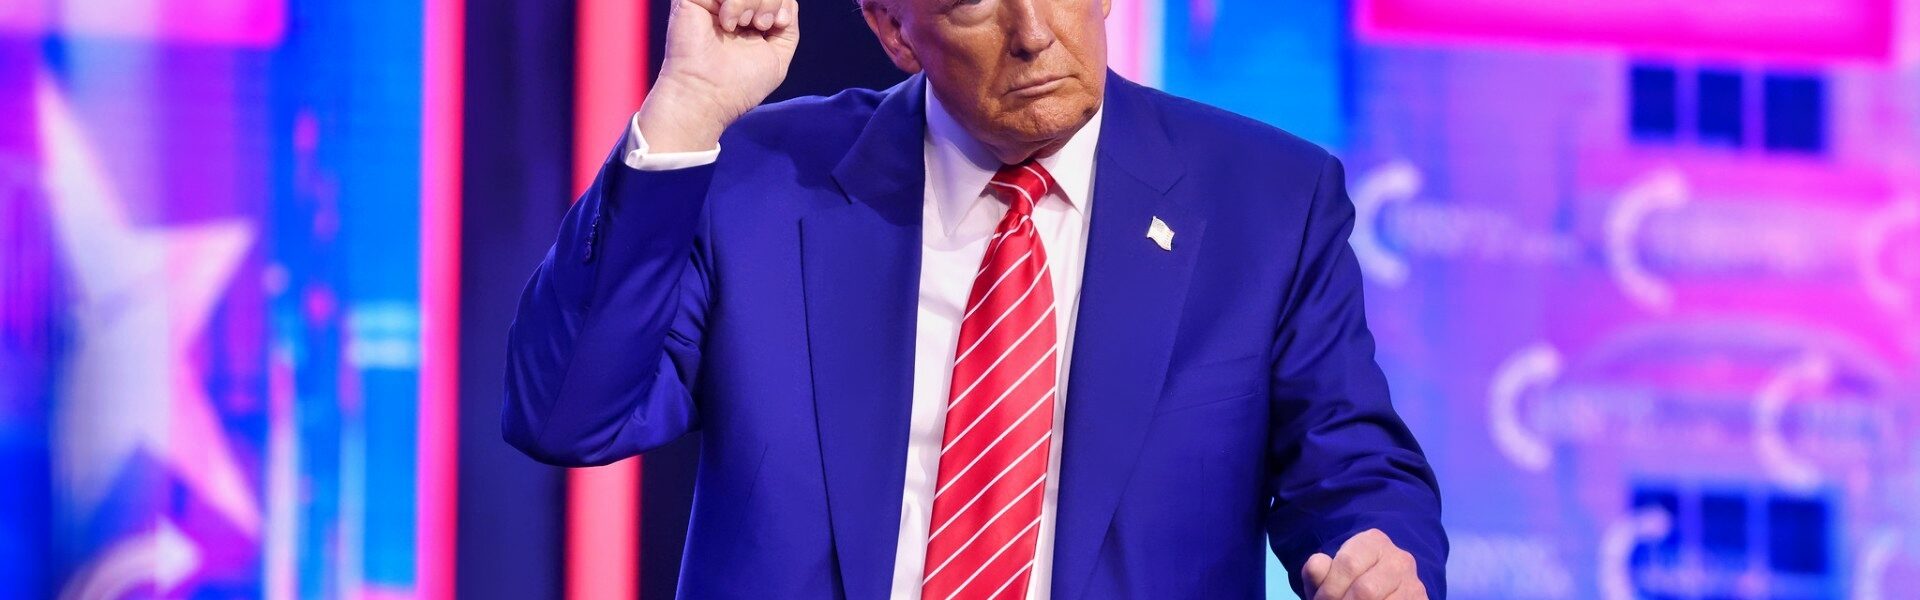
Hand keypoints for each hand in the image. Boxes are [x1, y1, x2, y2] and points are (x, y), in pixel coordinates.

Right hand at [637, 0, 800, 151]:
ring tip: (741, 26)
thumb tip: (788, 1)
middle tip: (760, 25)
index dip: (782, 2)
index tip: (779, 23)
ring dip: (753, 1)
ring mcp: (709, 0)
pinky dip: (733, 1)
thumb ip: (787, 27)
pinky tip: (727, 23)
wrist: (708, 95)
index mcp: (745, 16)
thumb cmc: (738, 84)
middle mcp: (726, 5)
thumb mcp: (777, 56)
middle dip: (771, 1)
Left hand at [1302, 528, 1426, 599]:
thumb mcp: (1327, 575)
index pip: (1348, 564)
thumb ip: (1317, 571)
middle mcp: (1399, 560)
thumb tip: (1316, 567)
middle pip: (1366, 590)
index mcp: (1373, 542)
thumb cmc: (1345, 582)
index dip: (1329, 589)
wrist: (1374, 593)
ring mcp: (1414, 584)